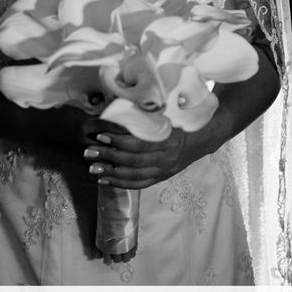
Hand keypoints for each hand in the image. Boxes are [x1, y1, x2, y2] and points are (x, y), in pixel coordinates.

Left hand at [81, 120, 205, 188]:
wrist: (202, 139)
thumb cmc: (181, 122)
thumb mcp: (168, 115)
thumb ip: (147, 116)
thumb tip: (119, 107)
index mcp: (168, 140)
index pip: (139, 143)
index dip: (118, 140)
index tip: (101, 134)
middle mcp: (167, 158)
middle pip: (133, 161)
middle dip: (108, 157)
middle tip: (89, 152)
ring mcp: (164, 171)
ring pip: (134, 176)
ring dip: (110, 173)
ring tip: (92, 168)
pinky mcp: (161, 178)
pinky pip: (139, 184)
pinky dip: (120, 183)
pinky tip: (104, 180)